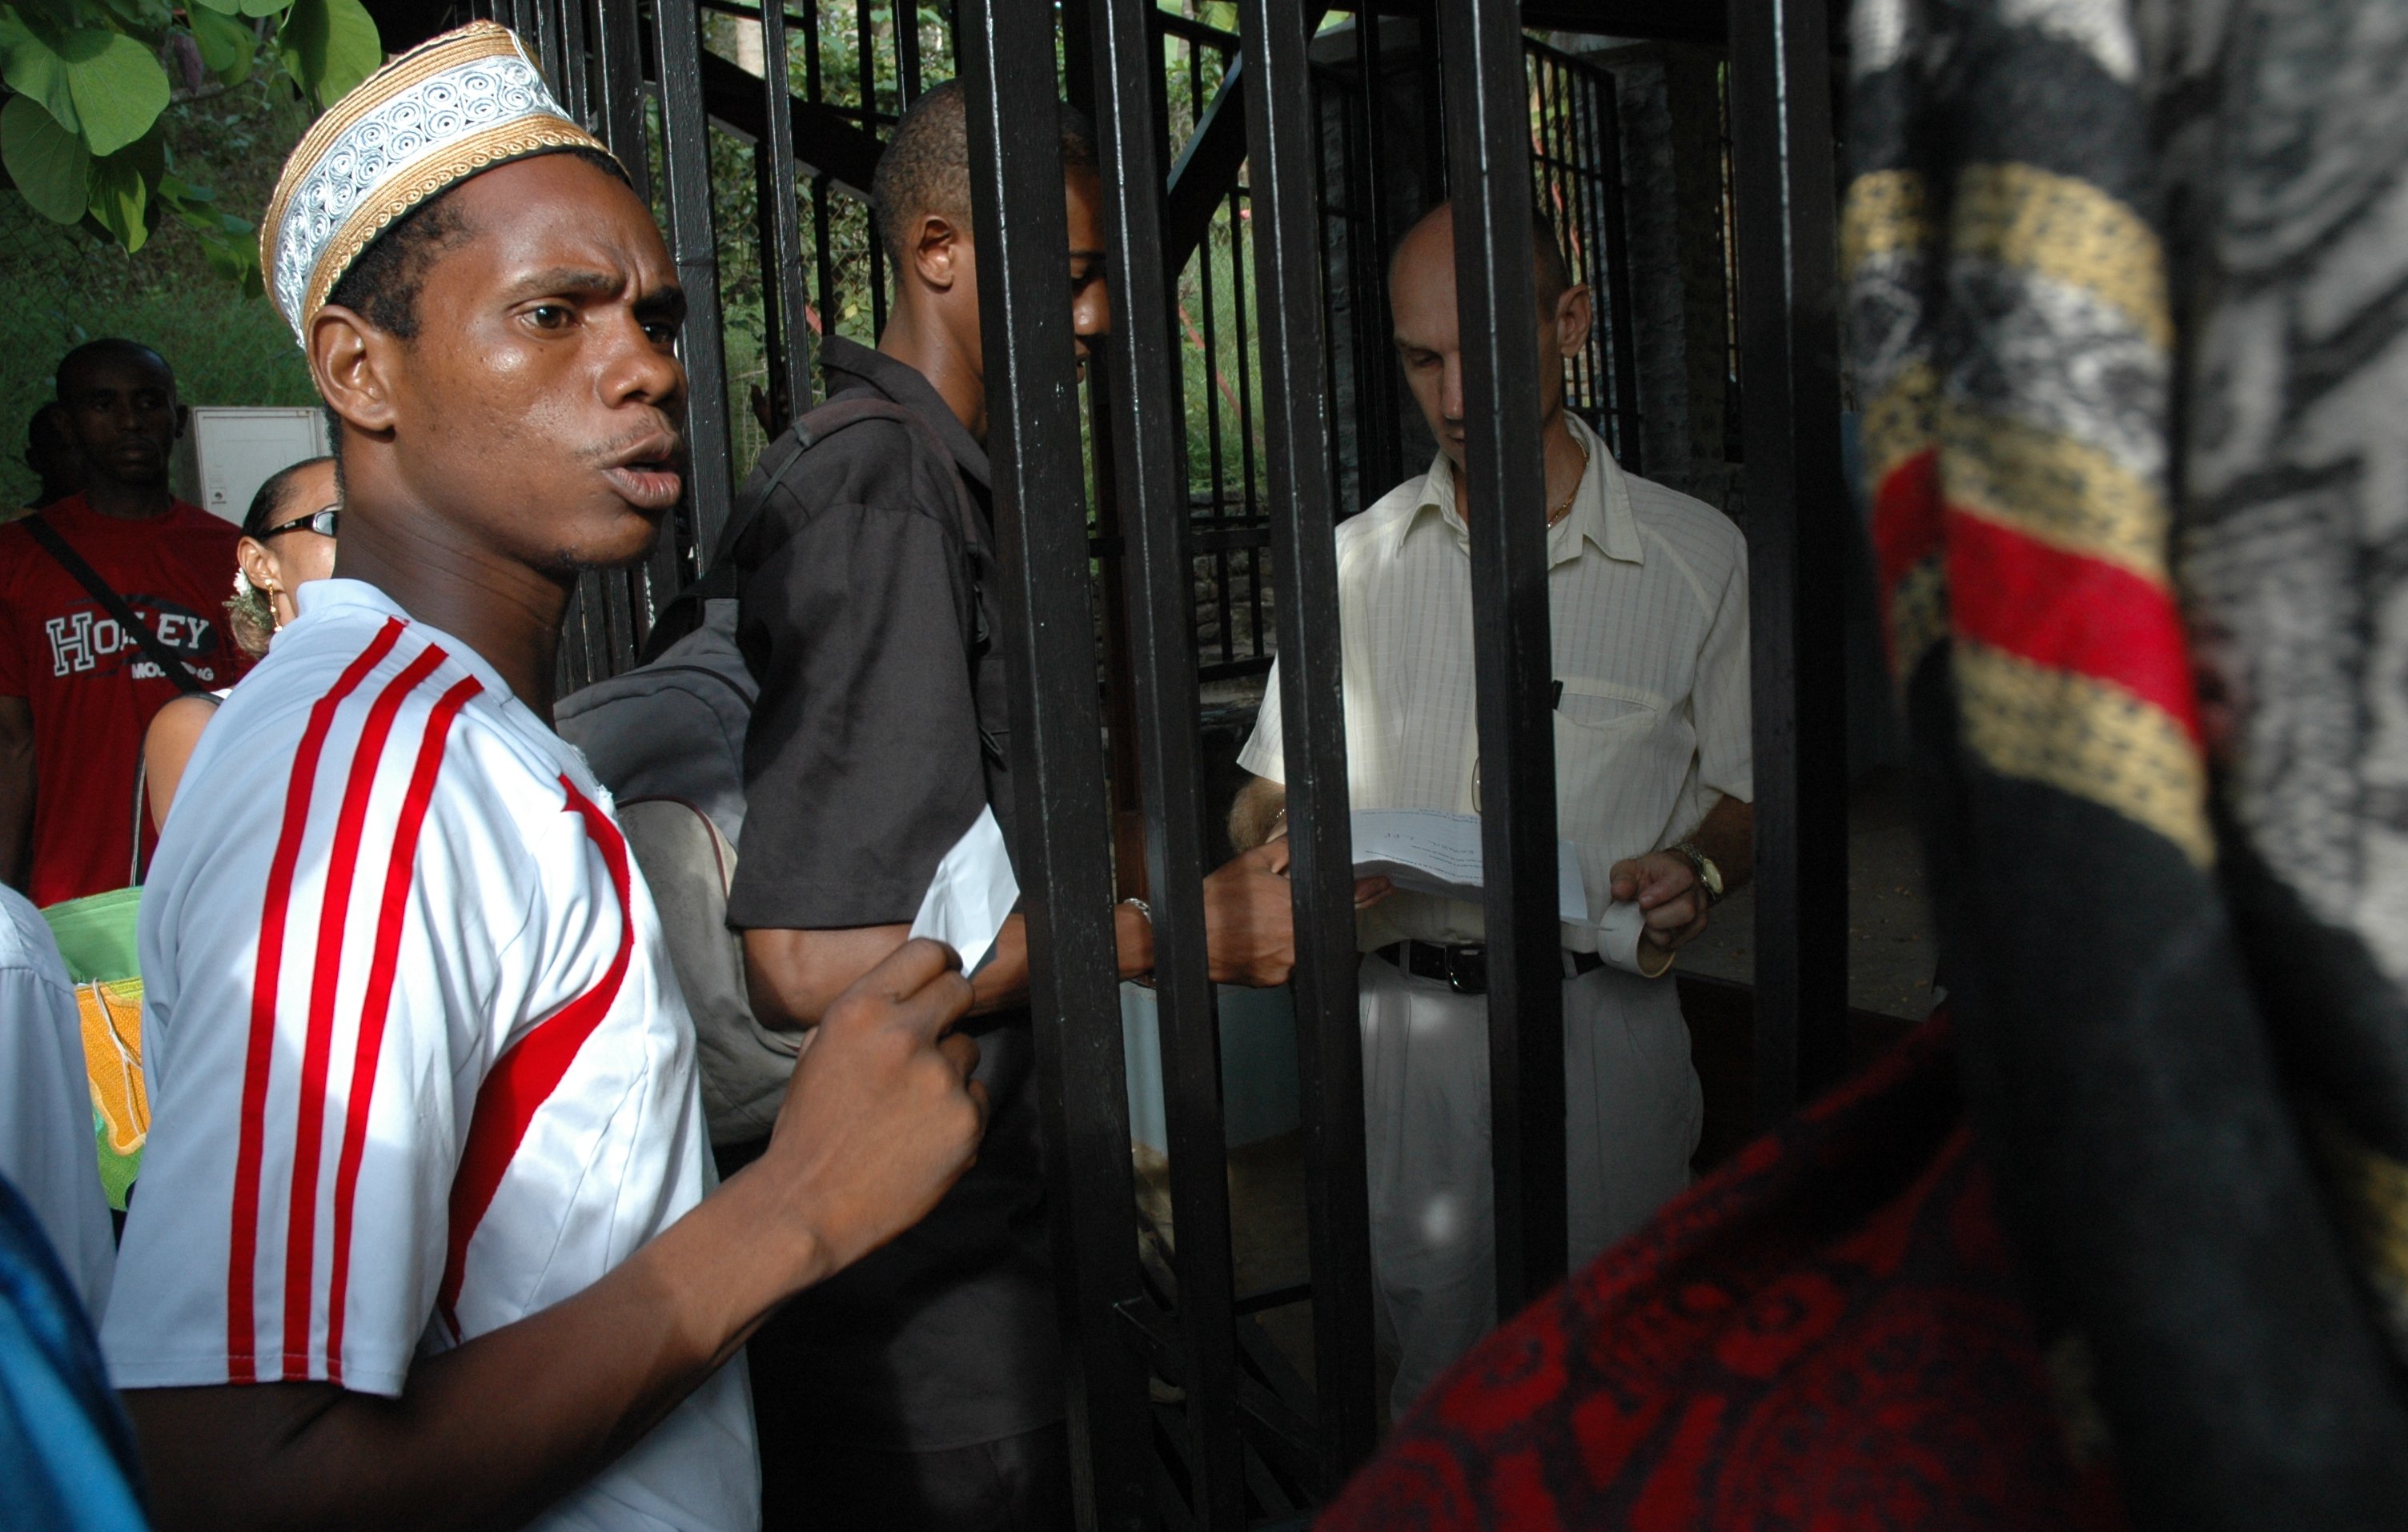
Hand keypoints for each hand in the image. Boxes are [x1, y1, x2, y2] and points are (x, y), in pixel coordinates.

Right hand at [755, 938, 985, 1279]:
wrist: (807, 1203)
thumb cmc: (809, 1129)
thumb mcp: (819, 1050)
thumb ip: (865, 1015)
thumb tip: (909, 991)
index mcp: (860, 1011)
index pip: (925, 952)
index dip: (938, 963)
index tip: (942, 973)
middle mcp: (904, 1036)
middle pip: (959, 990)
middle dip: (948, 1008)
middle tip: (931, 1036)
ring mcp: (940, 1079)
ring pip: (968, 1049)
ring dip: (948, 1068)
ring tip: (909, 1104)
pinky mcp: (966, 1120)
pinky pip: (977, 1097)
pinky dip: (957, 1112)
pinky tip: (922, 1134)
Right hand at [1201, 840, 1390, 986]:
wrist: (1190, 939)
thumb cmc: (1216, 904)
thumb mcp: (1251, 864)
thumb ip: (1284, 851)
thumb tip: (1301, 839)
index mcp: (1296, 907)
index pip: (1345, 898)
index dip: (1367, 892)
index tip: (1383, 887)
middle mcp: (1297, 938)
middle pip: (1318, 924)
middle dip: (1302, 913)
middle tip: (1277, 909)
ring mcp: (1288, 963)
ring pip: (1301, 944)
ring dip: (1287, 934)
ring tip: (1255, 925)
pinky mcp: (1275, 980)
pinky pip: (1285, 964)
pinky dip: (1275, 952)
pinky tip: (1254, 941)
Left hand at [1609, 851, 1710, 953]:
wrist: (1663, 881)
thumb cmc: (1646, 875)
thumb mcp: (1628, 870)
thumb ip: (1623, 879)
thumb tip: (1619, 891)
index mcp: (1680, 871)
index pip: (1681, 879)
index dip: (1661, 893)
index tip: (1642, 901)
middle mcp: (1695, 891)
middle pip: (1686, 910)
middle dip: (1657, 917)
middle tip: (1642, 912)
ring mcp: (1699, 911)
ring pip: (1683, 930)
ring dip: (1657, 931)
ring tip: (1647, 920)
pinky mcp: (1696, 928)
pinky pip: (1679, 942)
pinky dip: (1661, 940)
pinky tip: (1654, 929)